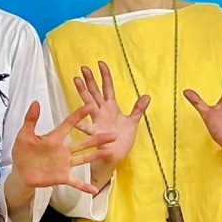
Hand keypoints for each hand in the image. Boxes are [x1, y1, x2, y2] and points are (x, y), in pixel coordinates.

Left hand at [10, 100, 117, 196]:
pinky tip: (94, 190)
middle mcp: (63, 150)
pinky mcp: (62, 177)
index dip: (78, 116)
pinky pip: (76, 182)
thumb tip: (35, 102)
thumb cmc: (22, 153)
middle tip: (113, 134)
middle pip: (84, 142)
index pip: (69, 124)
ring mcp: (64, 164)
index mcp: (54, 138)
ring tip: (111, 152)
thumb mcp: (24, 135)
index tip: (90, 107)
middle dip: (98, 139)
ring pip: (84, 158)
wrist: (20, 174)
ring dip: (97, 156)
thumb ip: (30, 120)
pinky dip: (85, 186)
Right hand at [73, 61, 149, 186]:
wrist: (115, 157)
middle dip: (90, 80)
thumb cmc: (121, 141)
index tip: (100, 63)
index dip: (104, 75)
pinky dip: (81, 124)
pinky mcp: (96, 134)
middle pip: (95, 92)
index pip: (107, 88)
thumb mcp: (132, 122)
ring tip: (76, 81)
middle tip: (83, 67)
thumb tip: (146, 96)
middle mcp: (102, 112)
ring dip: (82, 92)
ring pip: (88, 104)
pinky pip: (87, 128)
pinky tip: (75, 119)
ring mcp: (97, 122)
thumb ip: (138, 109)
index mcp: (110, 108)